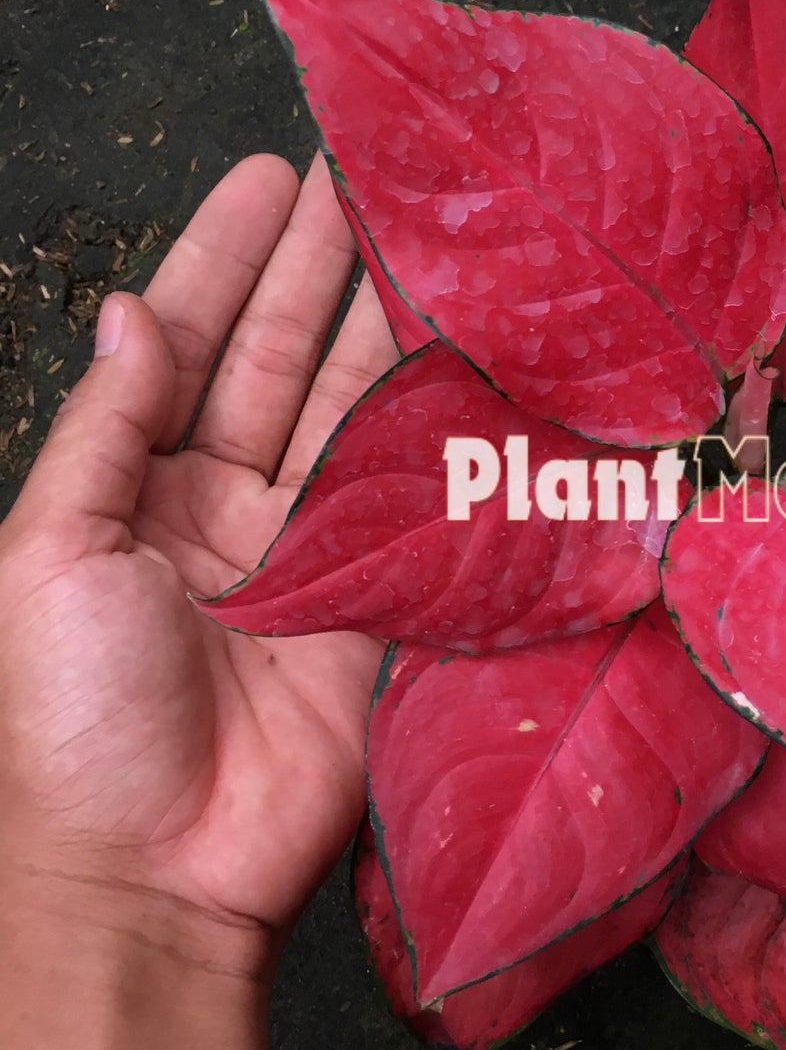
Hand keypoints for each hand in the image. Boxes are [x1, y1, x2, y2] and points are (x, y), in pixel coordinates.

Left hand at [0, 151, 398, 962]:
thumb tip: (132, 313)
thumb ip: (105, 432)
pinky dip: (445, 432)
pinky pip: (417, 502)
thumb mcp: (49, 556)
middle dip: (323, 268)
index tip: (273, 175)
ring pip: (357, 414)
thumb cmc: (70, 721)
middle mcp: (227, 507)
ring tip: (427, 240)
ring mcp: (312, 554)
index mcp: (135, 488)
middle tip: (371, 179)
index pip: (190, 345)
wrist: (151, 874)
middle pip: (284, 362)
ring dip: (389, 327)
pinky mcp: (382, 605)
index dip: (231, 258)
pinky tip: (472, 363)